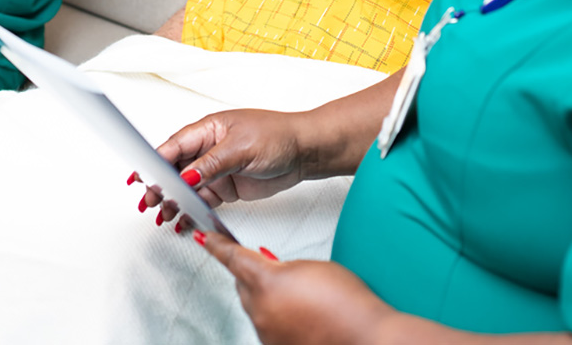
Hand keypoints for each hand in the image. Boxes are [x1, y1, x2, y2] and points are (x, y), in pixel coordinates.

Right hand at [140, 108, 307, 221]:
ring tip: (163, 217)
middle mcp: (208, 148)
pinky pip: (202, 200)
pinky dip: (191, 212)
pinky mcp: (226, 186)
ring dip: (173, 201)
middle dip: (159, 185)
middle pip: (175, 168)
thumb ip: (210, 165)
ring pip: (186, 187)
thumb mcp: (240, 148)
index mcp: (208, 129)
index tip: (140, 177)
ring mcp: (216, 169)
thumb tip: (185, 177)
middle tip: (148, 203)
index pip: (174, 146)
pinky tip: (183, 222)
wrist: (304, 151)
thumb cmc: (277, 135)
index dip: (154, 161)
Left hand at [199, 232, 394, 344]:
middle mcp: (261, 312)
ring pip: (255, 307)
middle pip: (242, 284)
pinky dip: (277, 316)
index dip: (217, 244)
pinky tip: (299, 313)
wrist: (366, 338)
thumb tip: (273, 271)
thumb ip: (285, 265)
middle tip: (268, 263)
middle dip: (251, 271)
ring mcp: (268, 335)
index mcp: (267, 283)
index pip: (233, 257)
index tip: (204, 237)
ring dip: (267, 296)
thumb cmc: (347, 303)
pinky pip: (268, 326)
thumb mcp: (312, 267)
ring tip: (298, 293)